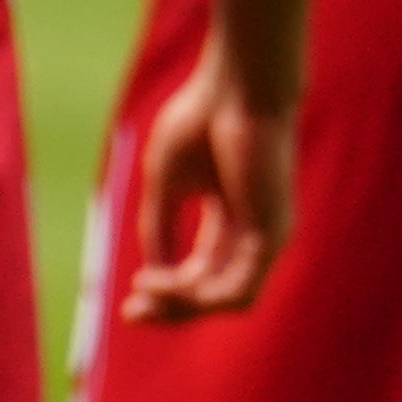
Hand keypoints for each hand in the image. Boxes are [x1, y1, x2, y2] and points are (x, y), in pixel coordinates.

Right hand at [120, 25, 296, 322]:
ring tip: (145, 289)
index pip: (198, 271)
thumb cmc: (201, 119)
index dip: (163, 289)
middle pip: (210, 292)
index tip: (129, 299)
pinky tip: (168, 283)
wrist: (236, 87)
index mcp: (228, 217)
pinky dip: (200, 296)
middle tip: (131, 314)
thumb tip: (151, 273)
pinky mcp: (272, 236)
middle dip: (169, 308)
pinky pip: (238, 290)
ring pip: (224, 298)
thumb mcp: (166, 181)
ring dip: (181, 303)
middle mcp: (250, 233)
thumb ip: (159, 227)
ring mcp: (265, 237)